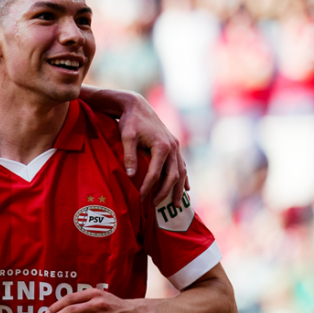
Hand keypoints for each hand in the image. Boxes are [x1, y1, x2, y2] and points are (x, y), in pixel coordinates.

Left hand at [117, 92, 187, 206]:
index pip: (155, 174)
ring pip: (181, 172)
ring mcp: (175, 146)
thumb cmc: (130, 121)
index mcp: (162, 146)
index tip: (140, 199)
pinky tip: (186, 188)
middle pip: (172, 176)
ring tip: (176, 205)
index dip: (148, 188)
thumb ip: (130, 156)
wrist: (137, 106)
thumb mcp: (126, 137)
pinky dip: (184, 178)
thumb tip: (131, 176)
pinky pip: (182, 165)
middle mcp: (172, 147)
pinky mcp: (174, 146)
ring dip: (178, 189)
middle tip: (155, 206)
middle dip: (165, 193)